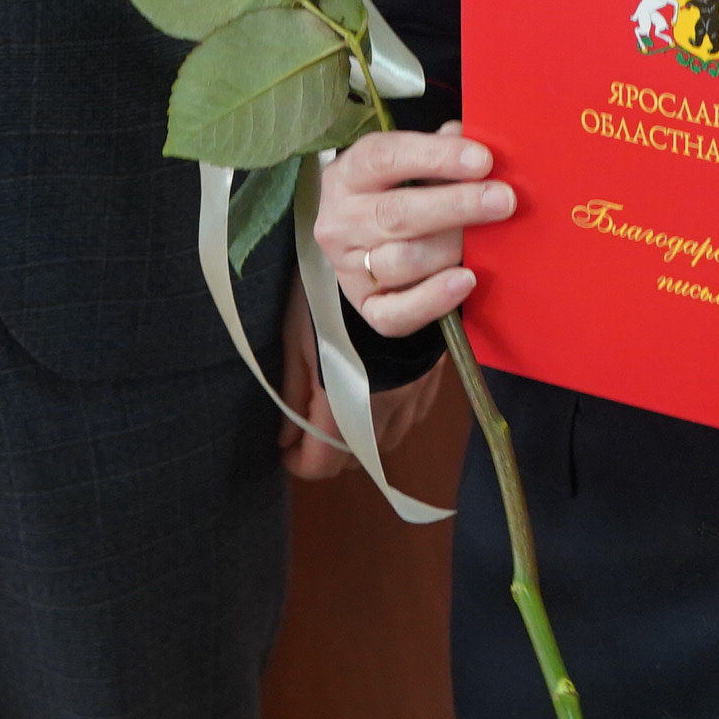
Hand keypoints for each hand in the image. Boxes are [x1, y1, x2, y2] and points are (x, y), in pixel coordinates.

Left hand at [279, 286, 453, 481]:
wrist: (386, 254)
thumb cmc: (327, 291)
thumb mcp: (297, 337)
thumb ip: (292, 392)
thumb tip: (285, 438)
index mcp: (347, 399)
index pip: (324, 464)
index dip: (300, 464)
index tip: (286, 449)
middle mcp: (387, 406)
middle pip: (358, 459)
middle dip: (329, 452)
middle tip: (308, 426)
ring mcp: (415, 393)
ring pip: (387, 442)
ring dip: (361, 438)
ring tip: (339, 409)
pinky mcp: (433, 377)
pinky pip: (412, 418)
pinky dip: (390, 419)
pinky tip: (374, 394)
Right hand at [313, 124, 509, 337]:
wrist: (366, 242)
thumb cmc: (398, 192)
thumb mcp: (411, 163)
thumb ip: (441, 149)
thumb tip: (479, 139)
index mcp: (348, 173)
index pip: (385, 158)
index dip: (435, 157)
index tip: (483, 160)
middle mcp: (339, 220)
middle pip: (397, 213)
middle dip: (456, 206)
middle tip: (503, 200)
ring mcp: (347, 267)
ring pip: (402, 261)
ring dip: (451, 249)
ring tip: (487, 241)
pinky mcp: (365, 306)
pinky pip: (397, 312)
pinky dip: (434, 298)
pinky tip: (466, 279)